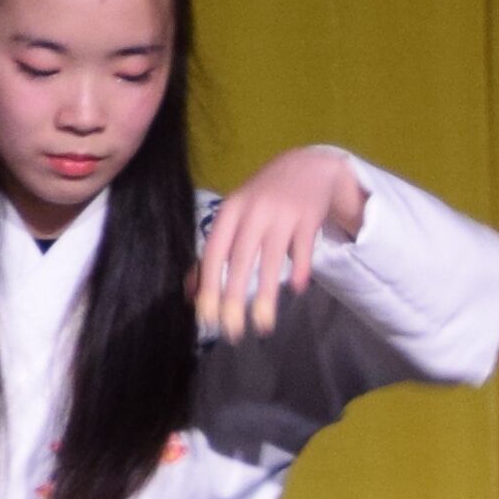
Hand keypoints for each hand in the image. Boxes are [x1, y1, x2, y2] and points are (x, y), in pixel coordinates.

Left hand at [198, 146, 368, 341]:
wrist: (308, 165)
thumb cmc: (263, 198)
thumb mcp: (235, 217)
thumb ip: (214, 252)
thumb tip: (190, 294)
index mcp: (230, 211)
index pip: (214, 253)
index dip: (208, 287)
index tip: (207, 320)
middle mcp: (253, 211)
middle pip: (240, 260)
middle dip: (234, 299)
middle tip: (231, 333)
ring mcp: (282, 212)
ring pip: (271, 259)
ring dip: (267, 295)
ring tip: (263, 326)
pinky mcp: (308, 216)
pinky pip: (302, 248)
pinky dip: (299, 269)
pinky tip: (296, 290)